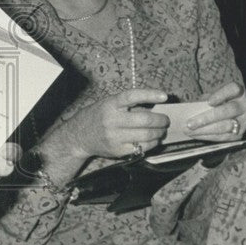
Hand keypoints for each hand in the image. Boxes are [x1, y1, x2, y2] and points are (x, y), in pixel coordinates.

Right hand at [36, 88, 170, 185]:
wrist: (80, 136)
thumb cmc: (99, 116)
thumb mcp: (109, 104)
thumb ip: (128, 104)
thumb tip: (156, 106)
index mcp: (110, 104)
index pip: (131, 96)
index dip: (149, 95)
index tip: (164, 96)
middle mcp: (111, 120)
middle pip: (144, 119)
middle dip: (161, 120)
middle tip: (166, 120)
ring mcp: (114, 137)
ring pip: (146, 135)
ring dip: (159, 133)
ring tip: (161, 130)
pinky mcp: (118, 150)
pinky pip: (142, 147)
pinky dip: (152, 143)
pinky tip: (153, 139)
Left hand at [185, 81, 245, 140]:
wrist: (234, 115)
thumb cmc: (219, 102)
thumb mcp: (214, 96)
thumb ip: (205, 100)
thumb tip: (189, 108)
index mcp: (239, 92)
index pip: (233, 89)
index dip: (221, 95)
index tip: (209, 102)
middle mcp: (245, 106)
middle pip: (229, 110)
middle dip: (207, 118)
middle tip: (190, 123)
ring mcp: (244, 121)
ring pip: (226, 126)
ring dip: (205, 129)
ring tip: (190, 130)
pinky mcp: (240, 134)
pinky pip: (223, 137)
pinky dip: (207, 136)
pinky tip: (196, 135)